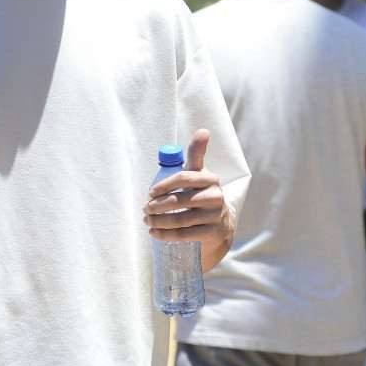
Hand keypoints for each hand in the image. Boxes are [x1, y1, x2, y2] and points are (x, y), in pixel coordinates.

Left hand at [143, 129, 232, 269]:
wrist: (220, 226)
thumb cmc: (202, 195)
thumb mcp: (200, 175)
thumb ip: (197, 154)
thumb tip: (203, 130)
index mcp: (210, 179)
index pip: (184, 177)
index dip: (164, 185)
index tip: (150, 192)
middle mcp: (215, 196)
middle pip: (180, 200)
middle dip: (157, 206)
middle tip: (145, 209)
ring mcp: (215, 216)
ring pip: (180, 219)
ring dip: (158, 221)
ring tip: (147, 221)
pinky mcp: (212, 233)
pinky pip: (184, 235)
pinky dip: (165, 234)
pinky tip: (154, 233)